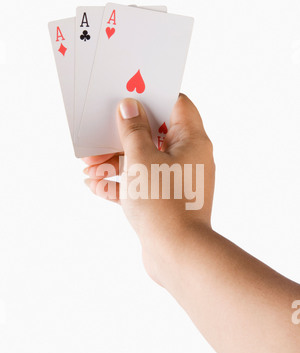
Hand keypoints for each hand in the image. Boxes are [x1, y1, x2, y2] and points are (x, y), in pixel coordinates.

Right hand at [83, 94, 214, 283]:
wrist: (177, 254)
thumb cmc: (163, 203)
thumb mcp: (141, 158)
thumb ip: (133, 130)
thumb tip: (130, 107)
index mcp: (192, 141)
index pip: (176, 105)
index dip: (152, 98)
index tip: (127, 99)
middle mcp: (188, 159)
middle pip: (153, 136)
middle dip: (120, 138)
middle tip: (95, 142)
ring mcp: (176, 182)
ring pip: (143, 162)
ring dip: (115, 163)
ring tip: (89, 169)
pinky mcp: (165, 202)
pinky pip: (141, 186)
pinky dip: (121, 184)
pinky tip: (96, 186)